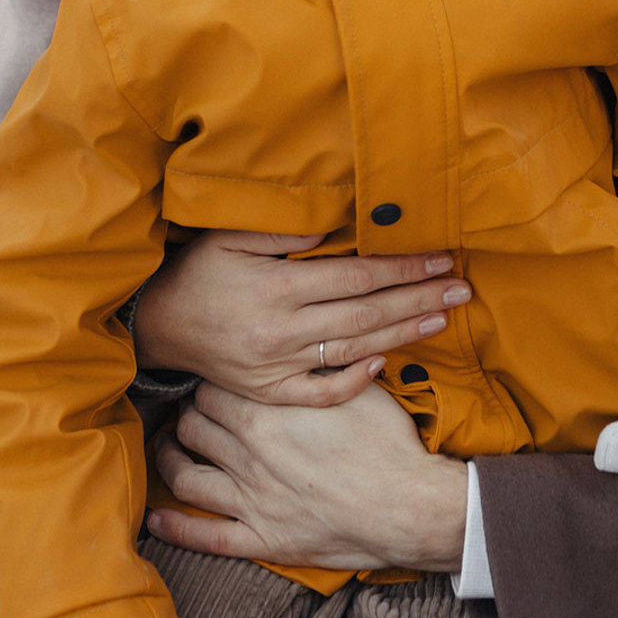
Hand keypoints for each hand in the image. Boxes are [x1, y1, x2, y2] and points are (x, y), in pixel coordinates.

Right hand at [135, 228, 471, 405]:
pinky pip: (320, 393)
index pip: (358, 277)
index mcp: (277, 290)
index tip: (440, 258)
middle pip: (367, 316)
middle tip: (461, 289)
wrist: (156, 326)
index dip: (403, 268)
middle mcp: (281, 333)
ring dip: (402, 335)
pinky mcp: (269, 393)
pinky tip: (387, 363)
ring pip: (354, 352)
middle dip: (419, 300)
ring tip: (441, 319)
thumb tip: (336, 224)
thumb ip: (284, 232)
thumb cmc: (198, 272)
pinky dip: (355, 382)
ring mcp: (276, 368)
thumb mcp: (230, 237)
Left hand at [147, 380, 468, 571]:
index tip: (214, 377)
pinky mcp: (260, 538)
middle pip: (195, 424)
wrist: (405, 505)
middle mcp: (248, 453)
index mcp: (268, 413)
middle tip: (193, 407)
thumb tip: (309, 344)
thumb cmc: (386, 443)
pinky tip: (156, 519)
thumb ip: (322, 369)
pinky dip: (175, 527)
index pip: (214, 388)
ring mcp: (249, 499)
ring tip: (168, 448)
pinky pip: (204, 535)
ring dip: (171, 459)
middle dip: (189, 412)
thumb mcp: (357, 388)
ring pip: (186, 475)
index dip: (210, 381)